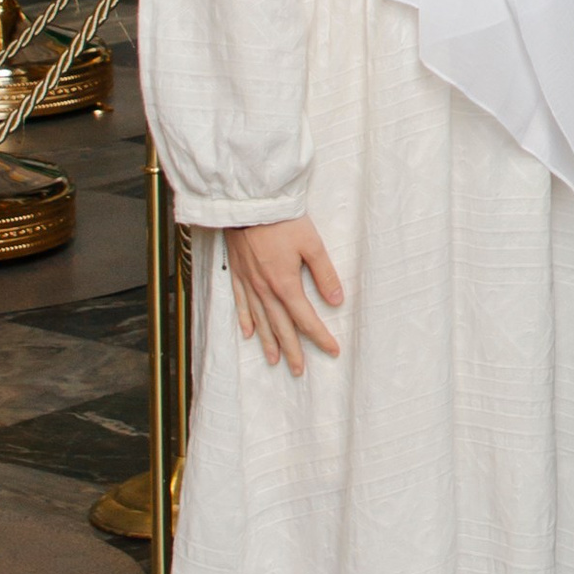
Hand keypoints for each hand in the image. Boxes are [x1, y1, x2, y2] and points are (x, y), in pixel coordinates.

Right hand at [224, 218, 342, 372]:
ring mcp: (248, 283)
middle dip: (292, 350)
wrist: (249, 203)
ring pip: (260, 320)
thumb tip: (337, 301)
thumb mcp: (311, 244)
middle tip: (299, 370)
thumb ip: (324, 274)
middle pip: (281, 327)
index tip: (333, 350)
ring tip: (274, 360)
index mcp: (285, 284)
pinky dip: (245, 320)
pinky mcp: (237, 273)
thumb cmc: (282, 220)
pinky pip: (240, 303)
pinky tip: (248, 333)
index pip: (305, 318)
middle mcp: (264, 290)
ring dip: (268, 342)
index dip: (320, 336)